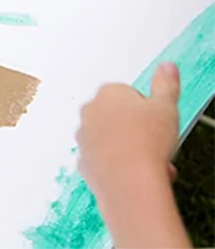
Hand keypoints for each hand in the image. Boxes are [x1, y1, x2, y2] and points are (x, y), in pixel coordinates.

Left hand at [77, 64, 180, 201]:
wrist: (130, 182)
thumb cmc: (146, 143)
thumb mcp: (166, 107)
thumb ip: (166, 84)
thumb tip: (166, 67)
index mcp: (107, 93)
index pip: (128, 94)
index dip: (146, 111)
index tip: (155, 122)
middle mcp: (90, 111)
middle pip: (117, 117)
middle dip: (136, 130)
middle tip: (154, 144)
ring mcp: (83, 137)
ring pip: (109, 140)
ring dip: (127, 149)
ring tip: (148, 163)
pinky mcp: (83, 161)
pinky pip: (102, 161)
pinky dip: (116, 167)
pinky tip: (134, 174)